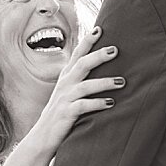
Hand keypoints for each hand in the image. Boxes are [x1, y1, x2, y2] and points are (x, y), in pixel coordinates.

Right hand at [30, 26, 122, 147]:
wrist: (43, 136)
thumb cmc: (62, 113)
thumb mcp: (69, 93)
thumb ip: (82, 80)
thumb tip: (104, 69)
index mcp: (66, 77)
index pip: (77, 55)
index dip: (87, 41)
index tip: (100, 28)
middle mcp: (65, 85)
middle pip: (82, 64)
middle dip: (98, 56)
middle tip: (115, 50)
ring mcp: (65, 99)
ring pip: (86, 85)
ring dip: (105, 82)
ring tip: (122, 81)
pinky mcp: (66, 113)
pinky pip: (83, 106)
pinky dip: (97, 103)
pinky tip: (110, 103)